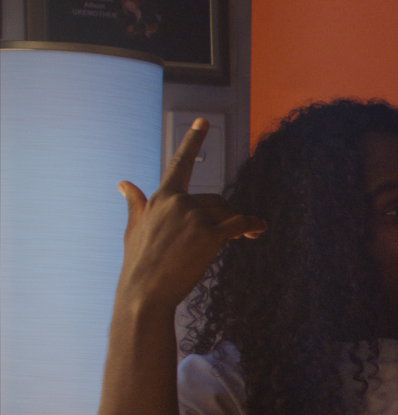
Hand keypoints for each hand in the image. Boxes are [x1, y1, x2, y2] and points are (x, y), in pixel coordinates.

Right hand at [116, 119, 265, 314]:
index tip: (203, 120)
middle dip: (222, 217)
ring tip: (245, 237)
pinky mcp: (210, 234)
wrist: (144, 293)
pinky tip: (258, 230)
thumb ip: (136, 204)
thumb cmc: (139, 264)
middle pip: (215, 200)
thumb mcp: (134, 229)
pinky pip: (239, 223)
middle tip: (226, 236)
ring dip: (238, 224)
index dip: (193, 141)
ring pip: (227, 213)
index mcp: (160, 198)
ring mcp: (194, 216)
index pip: (179, 164)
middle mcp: (178, 202)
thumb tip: (123, 182)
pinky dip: (252, 226)